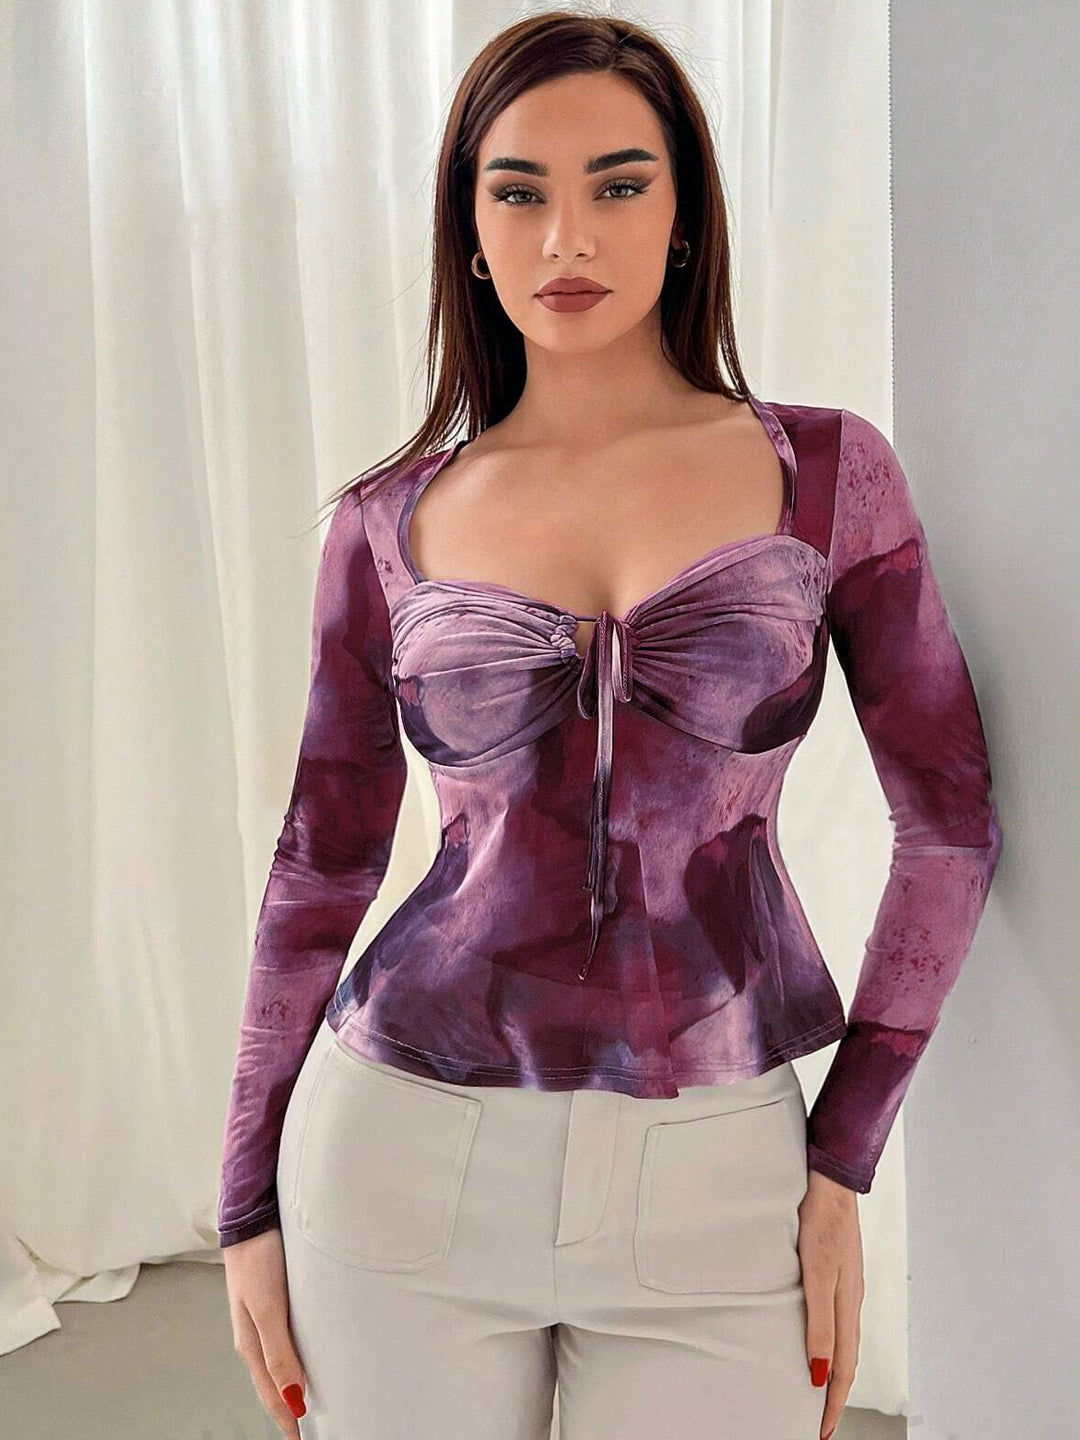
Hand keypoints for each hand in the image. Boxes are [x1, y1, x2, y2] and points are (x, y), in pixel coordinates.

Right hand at [223, 1226, 307, 1436]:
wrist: (252, 1216)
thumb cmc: (258, 1258)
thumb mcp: (268, 1307)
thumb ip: (279, 1350)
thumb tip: (292, 1396)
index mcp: (251, 1343)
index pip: (272, 1394)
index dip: (287, 1419)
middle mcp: (256, 1335)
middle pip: (273, 1383)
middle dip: (287, 1409)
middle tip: (307, 1429)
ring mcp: (264, 1318)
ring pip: (278, 1363)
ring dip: (291, 1385)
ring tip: (308, 1402)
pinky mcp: (274, 1300)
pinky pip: (284, 1340)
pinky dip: (294, 1358)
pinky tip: (306, 1357)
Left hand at [798, 1169, 864, 1439]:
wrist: (830, 1179)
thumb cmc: (822, 1222)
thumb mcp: (817, 1275)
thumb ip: (819, 1323)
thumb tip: (821, 1372)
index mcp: (847, 1305)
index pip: (843, 1367)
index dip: (834, 1401)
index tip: (823, 1429)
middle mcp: (850, 1299)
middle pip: (847, 1357)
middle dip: (836, 1392)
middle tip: (821, 1420)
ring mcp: (846, 1283)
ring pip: (843, 1338)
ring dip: (834, 1367)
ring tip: (821, 1389)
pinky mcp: (838, 1268)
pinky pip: (837, 1317)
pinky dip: (831, 1340)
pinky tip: (819, 1336)